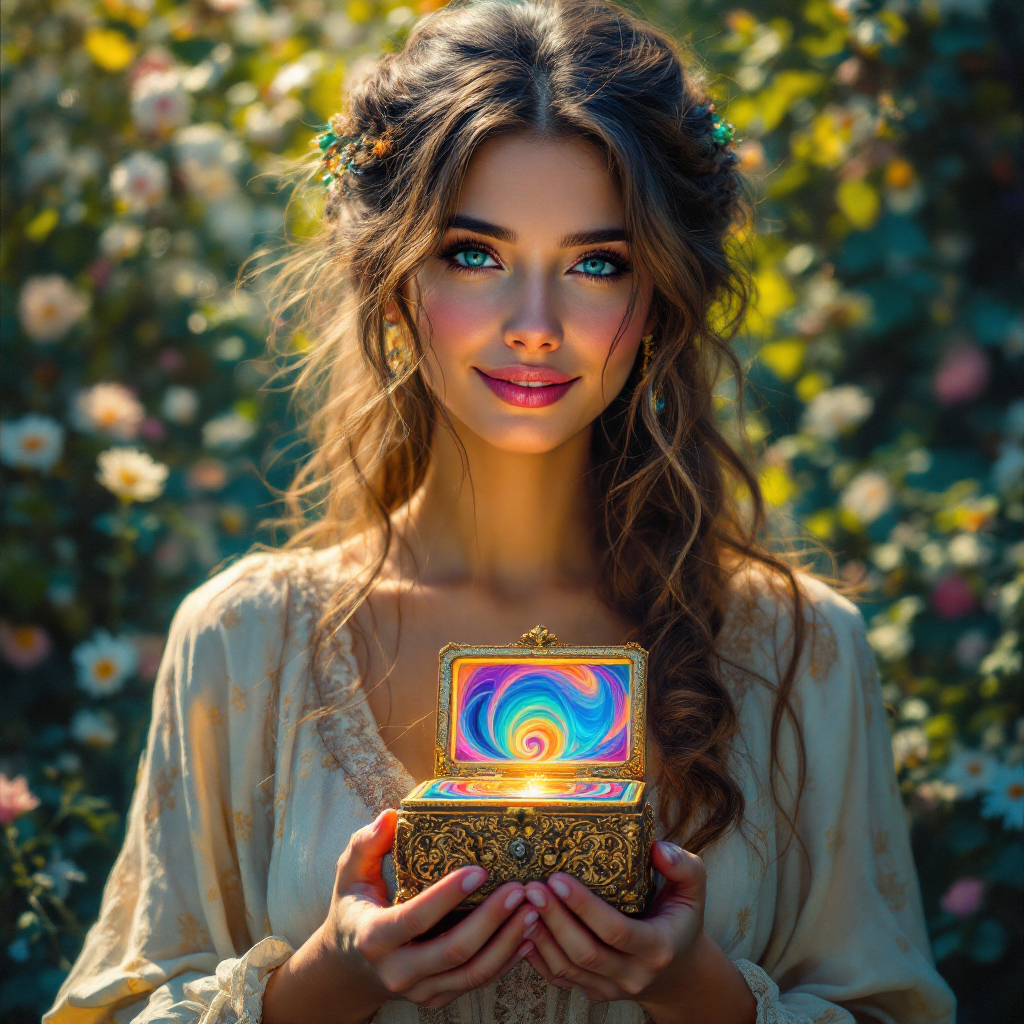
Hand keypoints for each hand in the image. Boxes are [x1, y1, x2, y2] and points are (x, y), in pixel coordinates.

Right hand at [263, 808, 538, 1023]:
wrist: (348, 968)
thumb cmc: (354, 908)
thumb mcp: (349, 874)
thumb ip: (365, 844)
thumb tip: (389, 816)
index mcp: (373, 937)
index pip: (415, 919)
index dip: (448, 896)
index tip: (479, 870)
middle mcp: (397, 971)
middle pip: (454, 951)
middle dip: (492, 920)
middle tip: (519, 889)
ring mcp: (419, 990)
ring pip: (472, 973)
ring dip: (508, 942)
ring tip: (533, 911)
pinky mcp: (437, 998)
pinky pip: (477, 982)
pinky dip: (506, 960)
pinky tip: (527, 934)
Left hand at [521, 841, 755, 1023]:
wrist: (679, 971)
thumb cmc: (681, 919)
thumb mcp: (693, 889)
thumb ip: (682, 866)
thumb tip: (657, 849)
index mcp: (658, 947)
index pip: (615, 931)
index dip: (583, 906)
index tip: (557, 878)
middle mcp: (633, 974)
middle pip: (585, 952)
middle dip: (554, 918)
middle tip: (531, 887)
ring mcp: (611, 988)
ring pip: (567, 968)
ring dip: (540, 936)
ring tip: (521, 903)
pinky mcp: (593, 992)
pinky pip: (559, 979)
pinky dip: (537, 956)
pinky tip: (522, 928)